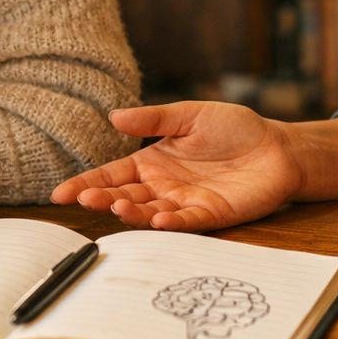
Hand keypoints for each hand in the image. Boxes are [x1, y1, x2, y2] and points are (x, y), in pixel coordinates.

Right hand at [51, 102, 303, 231]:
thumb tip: (114, 116)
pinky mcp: (210, 215)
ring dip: (133, 213)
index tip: (61, 193)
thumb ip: (154, 119)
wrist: (277, 147)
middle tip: (84, 200)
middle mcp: (163, 186)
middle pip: (125, 195)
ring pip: (150, 212)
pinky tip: (157, 219)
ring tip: (117, 207)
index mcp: (153, 162)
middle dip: (102, 199)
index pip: (112, 174)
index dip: (86, 183)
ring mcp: (184, 203)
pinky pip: (186, 222)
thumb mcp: (190, 115)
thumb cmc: (234, 129)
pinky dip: (171, 223)